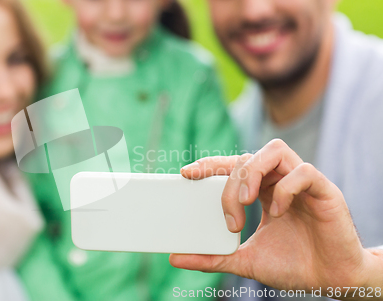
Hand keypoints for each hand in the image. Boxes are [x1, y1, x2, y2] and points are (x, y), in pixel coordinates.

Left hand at [170, 139, 382, 298]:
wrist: (330, 281)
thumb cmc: (292, 266)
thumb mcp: (244, 261)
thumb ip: (213, 257)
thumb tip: (175, 257)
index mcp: (262, 192)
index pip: (233, 166)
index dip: (210, 164)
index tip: (186, 173)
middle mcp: (279, 181)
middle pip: (248, 159)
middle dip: (231, 183)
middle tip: (231, 217)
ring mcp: (301, 183)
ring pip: (274, 151)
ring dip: (253, 172)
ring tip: (246, 202)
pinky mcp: (324, 190)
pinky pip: (303, 172)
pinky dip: (285, 188)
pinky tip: (278, 212)